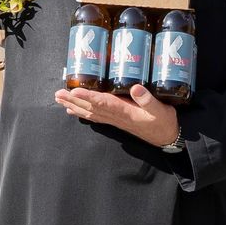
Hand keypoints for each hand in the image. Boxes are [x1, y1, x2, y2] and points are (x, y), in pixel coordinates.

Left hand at [53, 83, 181, 146]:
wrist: (167, 136)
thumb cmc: (164, 121)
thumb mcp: (160, 109)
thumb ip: (148, 99)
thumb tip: (136, 88)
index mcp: (125, 111)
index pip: (103, 103)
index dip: (88, 97)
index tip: (74, 91)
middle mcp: (116, 116)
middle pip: (91, 108)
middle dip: (73, 100)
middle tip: (57, 93)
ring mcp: (115, 120)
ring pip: (90, 113)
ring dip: (74, 106)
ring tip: (60, 100)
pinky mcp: (117, 121)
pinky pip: (96, 117)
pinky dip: (83, 113)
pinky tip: (74, 111)